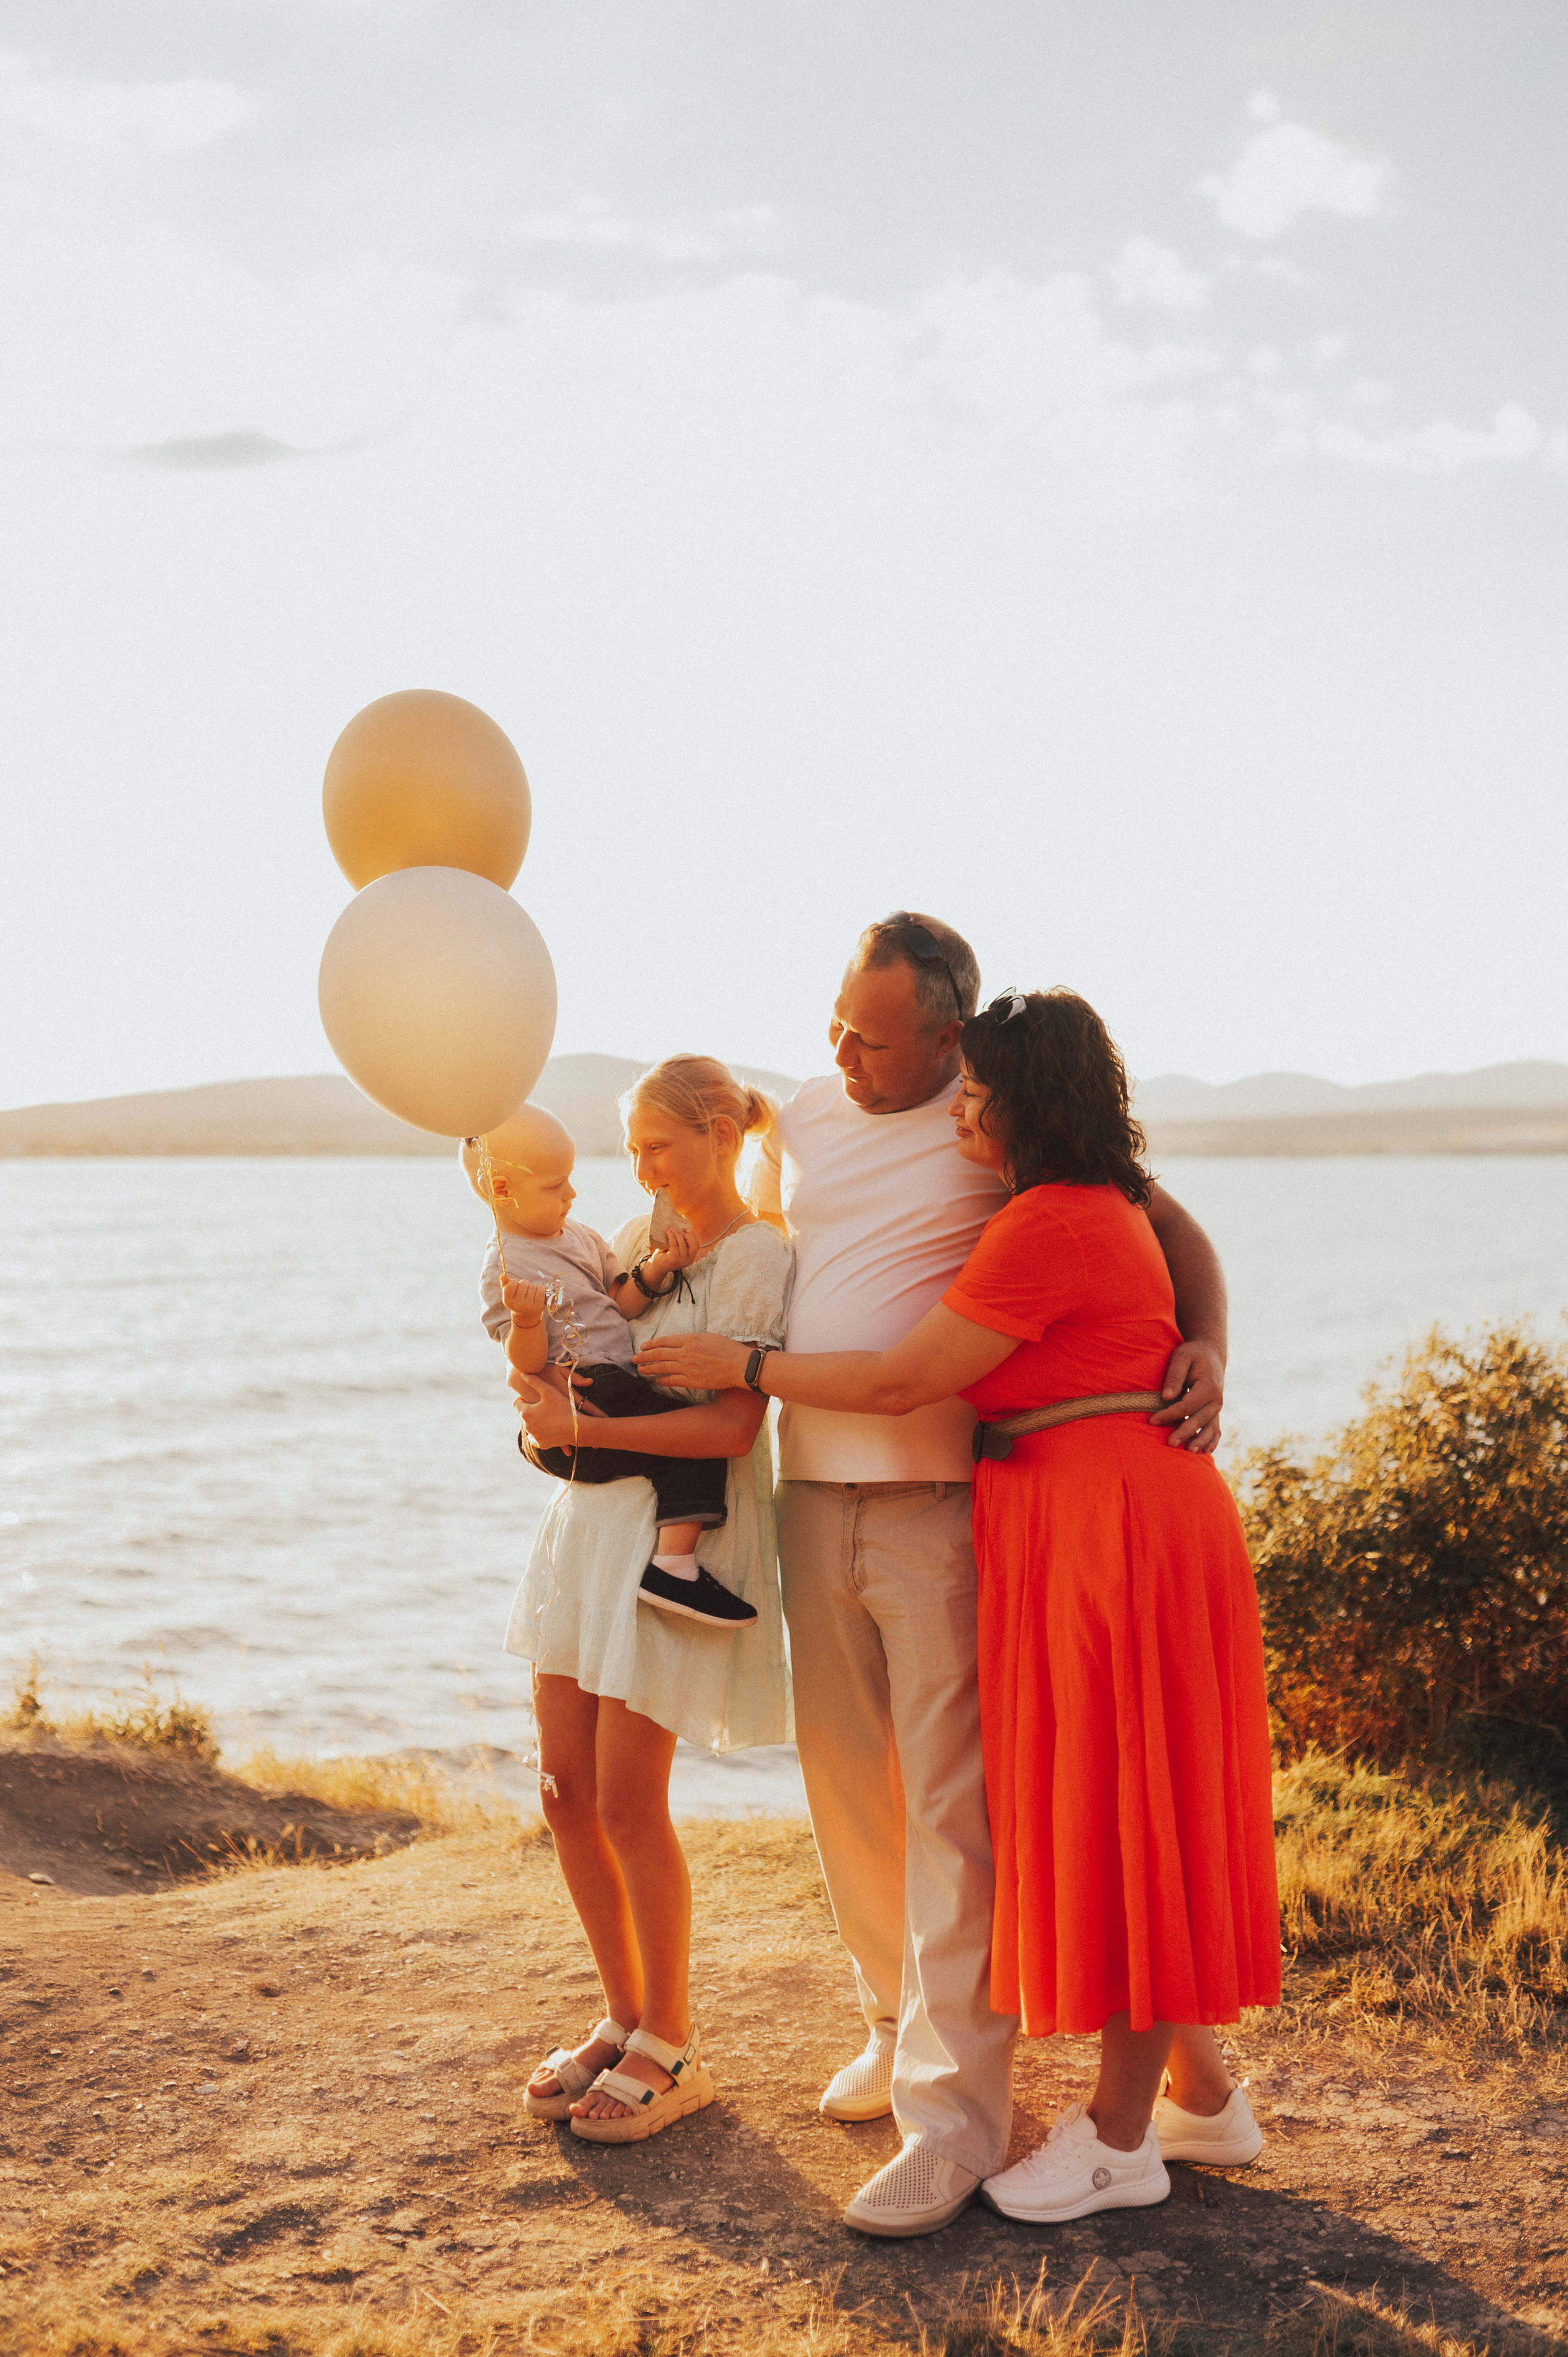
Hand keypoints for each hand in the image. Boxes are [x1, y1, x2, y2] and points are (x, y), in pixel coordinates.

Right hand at [502, 1277, 547, 1326]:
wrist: (527, 1315)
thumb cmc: (517, 1301)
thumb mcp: (509, 1294)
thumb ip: (505, 1284)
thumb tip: (502, 1275)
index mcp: (507, 1301)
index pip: (512, 1283)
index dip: (515, 1282)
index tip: (515, 1287)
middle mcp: (517, 1304)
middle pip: (523, 1283)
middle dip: (524, 1284)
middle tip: (524, 1291)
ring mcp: (528, 1306)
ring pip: (532, 1285)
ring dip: (532, 1287)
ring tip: (530, 1294)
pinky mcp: (538, 1306)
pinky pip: (541, 1289)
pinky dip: (540, 1288)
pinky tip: (537, 1294)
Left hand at [518, 1382, 584, 1451]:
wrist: (577, 1428)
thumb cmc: (563, 1407)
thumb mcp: (549, 1391)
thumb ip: (534, 1381)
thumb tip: (522, 1374)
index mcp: (526, 1412)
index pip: (516, 1403)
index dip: (523, 1398)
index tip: (531, 1395)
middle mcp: (527, 1425)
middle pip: (524, 1415)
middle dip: (530, 1410)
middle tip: (541, 1405)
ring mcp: (534, 1436)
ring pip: (530, 1427)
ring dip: (534, 1421)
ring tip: (545, 1415)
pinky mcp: (542, 1444)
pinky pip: (536, 1439)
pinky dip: (539, 1433)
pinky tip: (544, 1428)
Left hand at [634, 1332, 751, 1390]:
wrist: (739, 1365)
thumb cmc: (728, 1349)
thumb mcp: (709, 1337)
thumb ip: (692, 1340)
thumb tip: (681, 1343)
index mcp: (690, 1339)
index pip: (664, 1341)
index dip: (651, 1344)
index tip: (643, 1346)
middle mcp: (686, 1352)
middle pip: (659, 1354)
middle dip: (644, 1356)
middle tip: (634, 1359)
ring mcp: (688, 1367)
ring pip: (662, 1367)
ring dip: (649, 1368)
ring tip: (640, 1370)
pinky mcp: (692, 1381)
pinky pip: (673, 1380)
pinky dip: (663, 1380)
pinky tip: (656, 1381)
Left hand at [644, 1221, 703, 1281]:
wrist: (655, 1266)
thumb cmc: (665, 1255)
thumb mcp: (676, 1248)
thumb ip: (680, 1241)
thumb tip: (680, 1226)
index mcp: (690, 1257)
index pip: (697, 1245)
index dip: (693, 1235)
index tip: (686, 1229)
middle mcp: (688, 1260)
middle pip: (693, 1245)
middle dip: (687, 1235)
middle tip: (679, 1230)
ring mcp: (682, 1261)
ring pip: (683, 1244)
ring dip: (677, 1233)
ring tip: (671, 1228)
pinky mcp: (674, 1259)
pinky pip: (674, 1245)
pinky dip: (671, 1237)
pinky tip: (668, 1232)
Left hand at [1148, 1338, 1224, 1453]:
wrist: (1211, 1354)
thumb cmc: (1193, 1354)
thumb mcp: (1182, 1357)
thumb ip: (1174, 1376)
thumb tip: (1166, 1397)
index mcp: (1208, 1386)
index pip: (1187, 1404)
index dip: (1170, 1414)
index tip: (1152, 1420)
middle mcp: (1216, 1399)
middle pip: (1199, 1419)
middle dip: (1184, 1432)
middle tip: (1170, 1444)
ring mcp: (1217, 1407)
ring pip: (1210, 1428)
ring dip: (1200, 1441)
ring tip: (1189, 1452)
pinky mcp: (1214, 1412)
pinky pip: (1216, 1429)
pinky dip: (1212, 1441)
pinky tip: (1205, 1452)